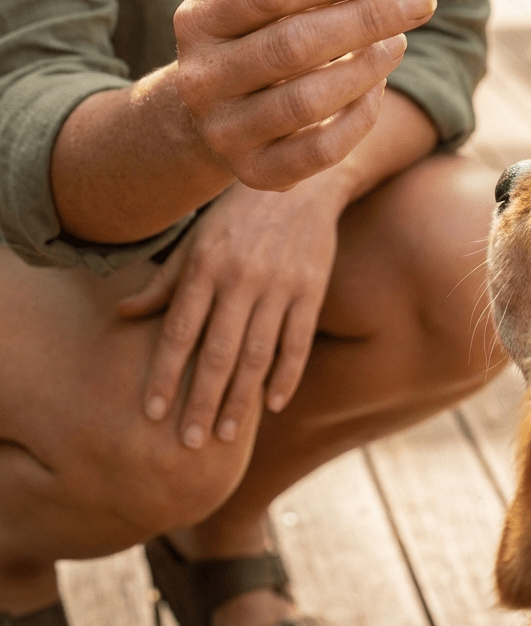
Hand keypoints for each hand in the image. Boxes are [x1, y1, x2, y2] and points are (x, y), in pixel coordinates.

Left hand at [119, 178, 342, 446]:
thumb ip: (164, 281)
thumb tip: (122, 313)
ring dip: (240, 398)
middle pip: (217, 350)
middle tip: (188, 443)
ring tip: (224, 433)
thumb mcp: (195, 239)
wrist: (302, 182)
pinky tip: (272, 403)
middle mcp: (241, 276)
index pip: (179, 330)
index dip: (163, 373)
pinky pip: (297, 340)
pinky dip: (286, 375)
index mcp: (206, 263)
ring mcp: (279, 283)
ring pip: (257, 352)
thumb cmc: (237, 215)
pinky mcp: (312, 287)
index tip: (149, 414)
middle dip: (200, 400)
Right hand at [174, 0, 435, 192]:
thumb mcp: (265, 9)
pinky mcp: (254, 172)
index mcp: (199, 20)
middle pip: (294, 44)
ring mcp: (224, 131)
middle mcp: (202, 77)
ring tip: (399, 42)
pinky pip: (322, 149)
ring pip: (309, 100)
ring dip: (367, 66)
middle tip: (420, 1)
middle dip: (368, 18)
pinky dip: (361, 115)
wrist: (211, 116)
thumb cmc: (257, 42)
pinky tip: (377, 86)